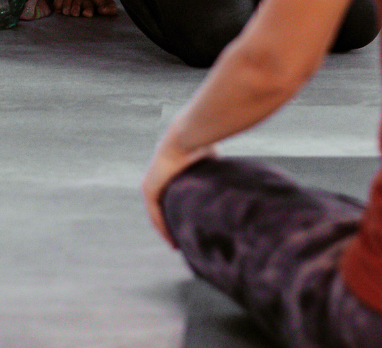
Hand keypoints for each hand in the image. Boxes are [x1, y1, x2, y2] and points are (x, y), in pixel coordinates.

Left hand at [142, 133, 216, 247]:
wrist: (188, 135)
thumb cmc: (202, 143)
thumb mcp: (208, 161)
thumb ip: (212, 173)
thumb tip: (231, 181)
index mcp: (171, 172)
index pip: (175, 197)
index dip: (182, 211)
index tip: (190, 224)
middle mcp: (158, 178)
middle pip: (165, 207)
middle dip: (174, 223)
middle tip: (183, 239)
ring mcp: (151, 184)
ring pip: (159, 213)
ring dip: (167, 229)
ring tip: (178, 245)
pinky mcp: (149, 189)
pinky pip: (155, 214)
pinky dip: (163, 227)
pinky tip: (172, 240)